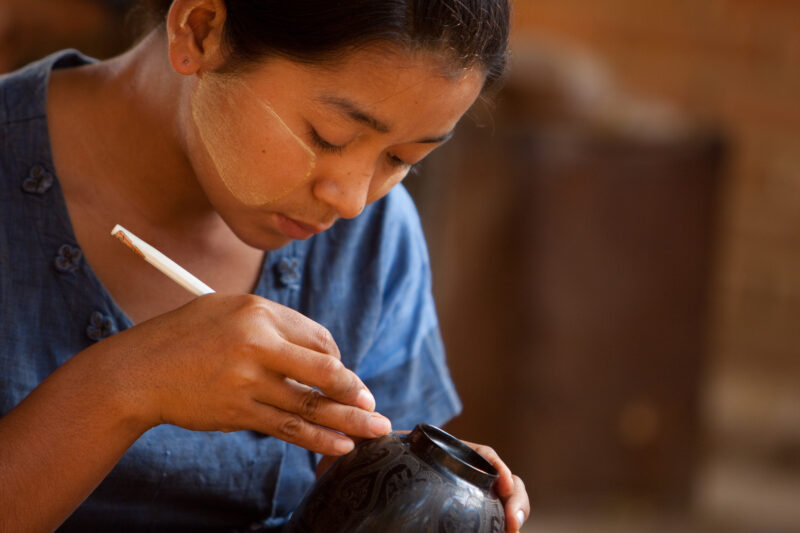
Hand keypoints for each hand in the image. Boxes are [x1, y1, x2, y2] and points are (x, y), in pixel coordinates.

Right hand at [88, 293, 391, 455]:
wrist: (138, 371)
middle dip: (354, 389)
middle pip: (323, 369)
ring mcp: (247, 381)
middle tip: (373, 404)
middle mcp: (256, 344)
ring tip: (376, 430)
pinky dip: (317, 439)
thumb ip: (273, 324)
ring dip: (348, 421)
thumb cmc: (186, 336)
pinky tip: (341, 447)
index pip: (318, 337)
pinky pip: (287, 428)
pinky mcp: (237, 411)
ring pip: (310, 405)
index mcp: (258, 312)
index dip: (335, 358)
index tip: (339, 374)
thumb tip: (319, 352)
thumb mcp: (229, 310)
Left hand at [315, 433, 528, 531]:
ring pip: (499, 504)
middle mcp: (462, 474)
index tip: (503, 484)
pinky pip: (485, 522)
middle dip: (515, 499)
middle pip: (501, 481)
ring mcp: (465, 496)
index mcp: (448, 452)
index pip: (482, 454)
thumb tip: (360, 432)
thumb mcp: (368, 455)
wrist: (365, 489)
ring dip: (513, 515)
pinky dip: (496, 529)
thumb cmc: (370, 466)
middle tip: (514, 522)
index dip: (498, 467)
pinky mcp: (462, 516)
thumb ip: (363, 443)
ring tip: (513, 532)